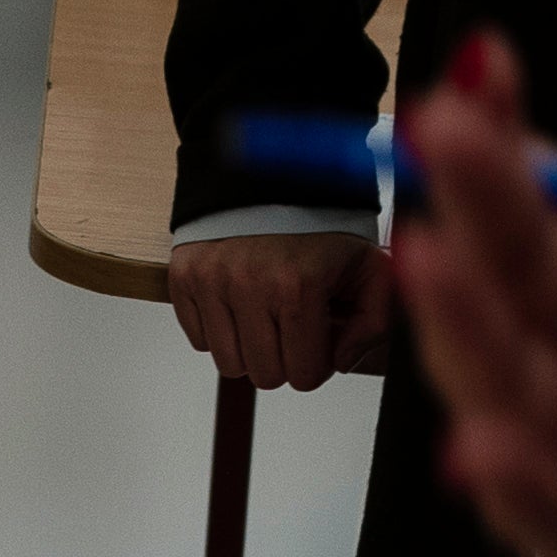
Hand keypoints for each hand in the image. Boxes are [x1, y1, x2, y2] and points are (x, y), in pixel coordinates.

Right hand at [166, 229, 389, 390]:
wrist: (270, 181)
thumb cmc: (321, 226)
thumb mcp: (370, 269)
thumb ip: (373, 324)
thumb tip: (340, 363)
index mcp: (298, 287)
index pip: (303, 375)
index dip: (318, 363)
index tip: (320, 334)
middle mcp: (248, 285)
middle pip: (264, 376)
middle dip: (284, 359)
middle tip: (293, 325)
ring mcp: (210, 281)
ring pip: (228, 365)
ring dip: (250, 349)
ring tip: (266, 315)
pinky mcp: (184, 277)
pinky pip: (198, 339)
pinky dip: (220, 330)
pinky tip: (240, 304)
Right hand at [392, 0, 556, 556]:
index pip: (537, 206)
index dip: (499, 140)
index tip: (481, 63)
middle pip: (516, 289)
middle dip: (470, 211)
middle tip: (436, 130)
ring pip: (518, 407)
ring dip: (466, 338)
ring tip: (428, 262)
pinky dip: (529, 500)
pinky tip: (482, 452)